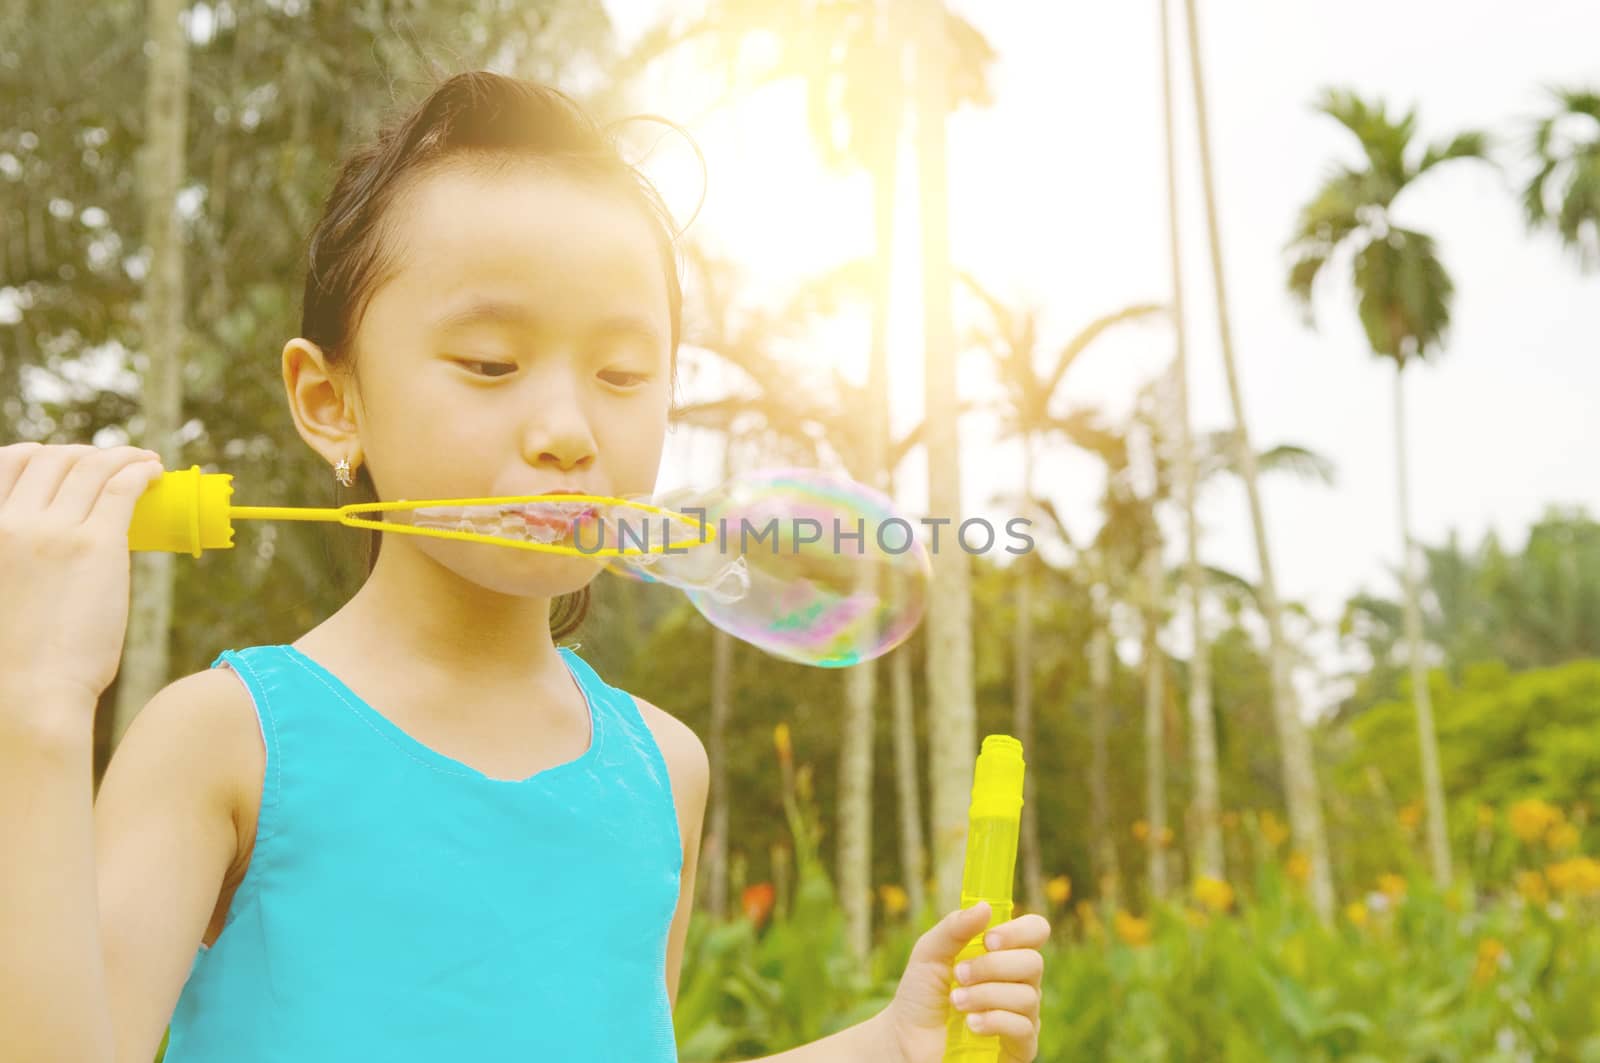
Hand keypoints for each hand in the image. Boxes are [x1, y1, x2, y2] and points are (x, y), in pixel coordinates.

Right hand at [0, 443, 165, 719]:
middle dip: (84, 453)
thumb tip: (37, 552)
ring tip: (143, 461)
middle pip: (52, 459)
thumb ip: (10, 555)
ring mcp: (54, 529)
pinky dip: (140, 470)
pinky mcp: (99, 544)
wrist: (27, 694)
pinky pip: (122, 487)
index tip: (62, 462)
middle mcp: (9, 519)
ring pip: (91, 466)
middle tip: (109, 463)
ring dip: (120, 455)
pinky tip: (154, 473)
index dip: (39, 454)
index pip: (7, 462)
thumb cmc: (8, 659)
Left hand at [876, 900, 1048, 1062]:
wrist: (906, 1040)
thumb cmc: (920, 994)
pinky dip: (995, 1021)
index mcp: (1002, 954)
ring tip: (957, 1002)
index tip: (988, 940)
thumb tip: (984, 907)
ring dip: (985, 996)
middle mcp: (1018, 982)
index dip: (1019, 932)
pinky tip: (972, 1025)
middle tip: (959, 975)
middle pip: (1033, 963)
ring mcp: (1022, 1015)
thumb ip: (953, 928)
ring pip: (1027, 996)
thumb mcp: (929, 953)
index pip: (1035, 931)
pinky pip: (1024, 1028)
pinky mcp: (1020, 1047)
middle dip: (991, 967)